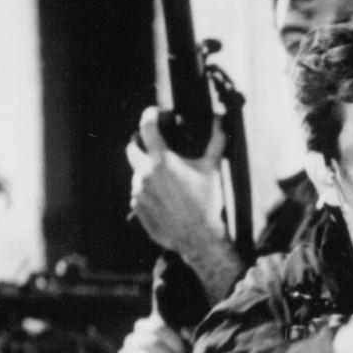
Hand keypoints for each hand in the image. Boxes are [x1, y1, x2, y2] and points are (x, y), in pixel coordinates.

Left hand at [126, 107, 226, 256]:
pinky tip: (165, 198)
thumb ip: (215, 140)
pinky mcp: (137, 209)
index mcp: (161, 161)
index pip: (146, 127)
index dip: (149, 115)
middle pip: (132, 149)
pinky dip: (148, 192)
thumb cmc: (208, 202)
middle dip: (141, 144)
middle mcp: (144, 175)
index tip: (155, 114)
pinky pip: (138, 194)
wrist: (200, 238)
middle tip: (155, 147)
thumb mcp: (213, 169)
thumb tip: (221, 117)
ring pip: (137, 174)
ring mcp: (138, 193)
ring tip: (167, 180)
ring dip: (147, 172)